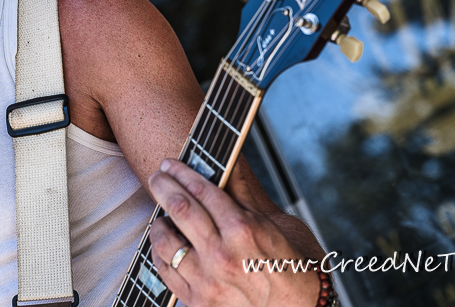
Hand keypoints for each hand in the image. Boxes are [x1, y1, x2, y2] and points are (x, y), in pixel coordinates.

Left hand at [147, 159, 319, 306]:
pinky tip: (168, 245)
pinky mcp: (199, 303)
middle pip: (179, 208)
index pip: (202, 190)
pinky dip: (161, 253)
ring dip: (160, 223)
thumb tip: (228, 161)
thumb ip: (246, 195)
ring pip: (165, 241)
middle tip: (158, 177)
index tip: (170, 164)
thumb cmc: (297, 268)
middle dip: (162, 185)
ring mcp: (208, 282)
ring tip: (164, 217)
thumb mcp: (280, 224)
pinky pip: (165, 271)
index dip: (182, 172)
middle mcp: (223, 256)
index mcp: (245, 231)